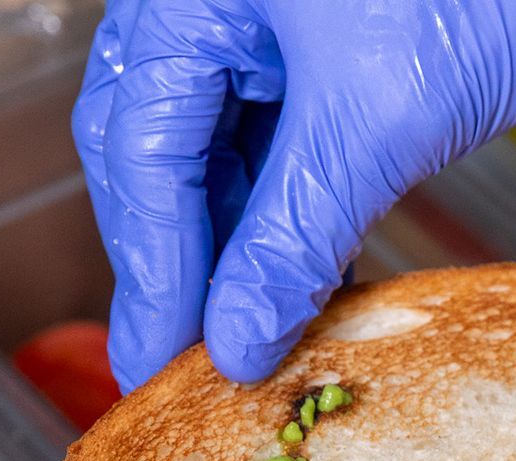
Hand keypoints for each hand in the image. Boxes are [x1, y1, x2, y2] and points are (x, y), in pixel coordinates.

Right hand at [73, 0, 515, 391]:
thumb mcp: (377, 124)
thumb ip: (291, 237)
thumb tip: (235, 341)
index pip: (139, 148)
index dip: (153, 269)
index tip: (159, 364)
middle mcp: (214, 0)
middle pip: (160, 151)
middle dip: (181, 263)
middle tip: (184, 368)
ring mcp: (265, 20)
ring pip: (216, 154)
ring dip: (235, 250)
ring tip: (247, 342)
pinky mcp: (322, 48)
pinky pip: (276, 144)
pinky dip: (285, 217)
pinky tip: (302, 284)